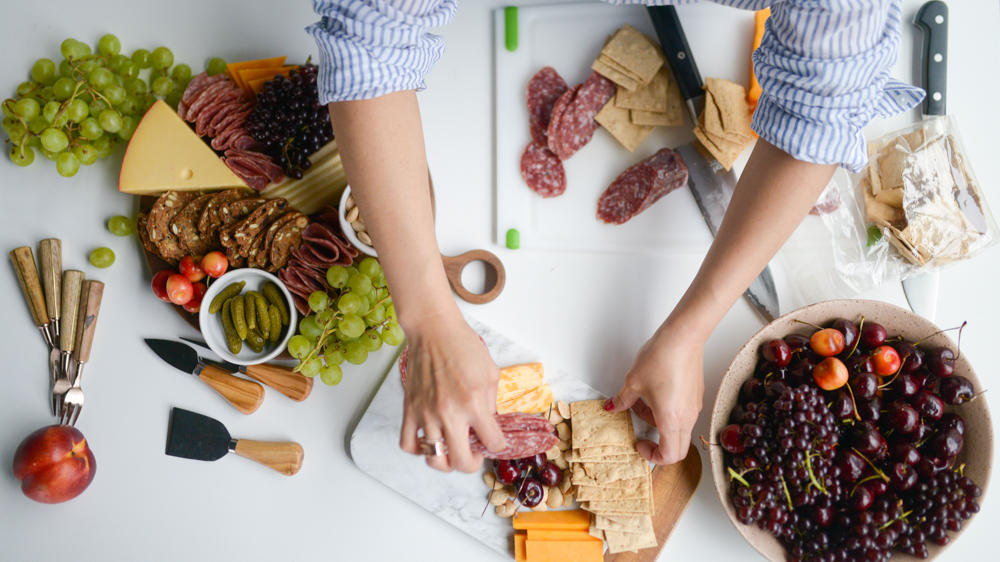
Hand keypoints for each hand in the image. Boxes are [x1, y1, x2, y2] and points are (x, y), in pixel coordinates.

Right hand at [399, 311, 505, 472]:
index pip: (493, 442)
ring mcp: (426, 413)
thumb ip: (491, 403)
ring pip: (434, 460)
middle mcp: (449, 412)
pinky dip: (419, 450)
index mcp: (474, 402)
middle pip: (461, 462)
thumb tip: (488, 424)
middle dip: (472, 464)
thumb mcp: (490, 373)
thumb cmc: (463, 346)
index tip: (494, 439)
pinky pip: (408, 444)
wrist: (433, 330)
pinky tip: (430, 441)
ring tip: (452, 450)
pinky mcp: (410, 409)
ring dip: (447, 461)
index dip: (498, 444)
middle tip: (474, 454)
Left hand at [606, 325, 704, 464]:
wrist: (683, 336)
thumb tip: (612, 407)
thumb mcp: (633, 381)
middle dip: (658, 445)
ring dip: (660, 423)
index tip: (639, 444)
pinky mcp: (696, 395)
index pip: (670, 456)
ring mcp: (694, 406)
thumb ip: (622, 400)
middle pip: (678, 447)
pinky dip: (668, 412)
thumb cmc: (662, 358)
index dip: (653, 456)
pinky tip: (654, 393)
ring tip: (641, 404)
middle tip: (643, 434)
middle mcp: (687, 417)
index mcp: (672, 420)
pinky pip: (684, 414)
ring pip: (679, 429)